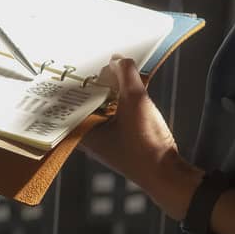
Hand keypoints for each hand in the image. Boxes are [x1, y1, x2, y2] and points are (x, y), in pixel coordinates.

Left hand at [77, 57, 201, 221]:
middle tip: (93, 62)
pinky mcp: (120, 141)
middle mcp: (88, 138)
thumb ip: (126, 76)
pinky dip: (118, 102)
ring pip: (99, 108)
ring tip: (111, 70)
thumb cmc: (146, 145)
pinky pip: (113, 116)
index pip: (67, 102)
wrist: (167, 174)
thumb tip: (118, 59)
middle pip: (84, 103)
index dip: (71, 82)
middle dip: (90, 84)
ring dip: (107, 92)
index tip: (72, 64)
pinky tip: (126, 89)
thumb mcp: (135, 102)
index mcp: (82, 132)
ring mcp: (104, 141)